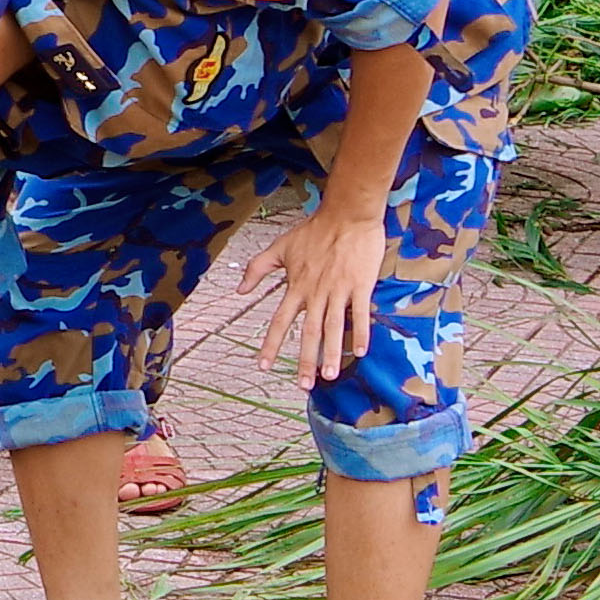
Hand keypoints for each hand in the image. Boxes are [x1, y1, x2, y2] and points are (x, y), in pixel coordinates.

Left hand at [262, 203, 386, 384]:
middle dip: (305, 360)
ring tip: (329, 376)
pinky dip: (360, 333)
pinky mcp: (361, 285)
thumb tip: (239, 289)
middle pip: (308, 332)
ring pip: (333, 327)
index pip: (280, 321)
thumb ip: (257, 268)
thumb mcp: (280, 247)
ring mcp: (339, 290)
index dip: (271, 344)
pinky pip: (360, 313)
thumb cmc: (314, 230)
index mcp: (296, 286)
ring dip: (331, 353)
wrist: (347, 213)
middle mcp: (315, 292)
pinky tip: (359, 352)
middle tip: (303, 386)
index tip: (263, 366)